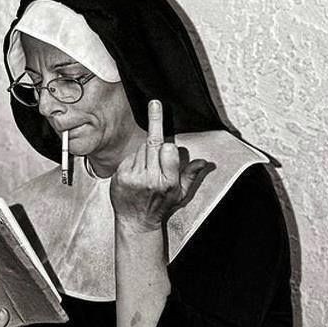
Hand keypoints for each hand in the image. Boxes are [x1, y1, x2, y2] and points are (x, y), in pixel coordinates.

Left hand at [110, 99, 207, 231]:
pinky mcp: (121, 177)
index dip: (165, 135)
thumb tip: (206, 162)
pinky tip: (135, 172)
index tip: (156, 106)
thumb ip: (192, 175)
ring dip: (144, 154)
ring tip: (146, 169)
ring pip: (140, 150)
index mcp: (168, 181)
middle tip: (155, 104)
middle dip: (155, 130)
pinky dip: (132, 161)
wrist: (136, 222)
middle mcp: (151, 179)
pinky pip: (128, 158)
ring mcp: (134, 178)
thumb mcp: (181, 194)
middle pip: (153, 144)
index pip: (168, 148)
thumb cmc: (159, 207)